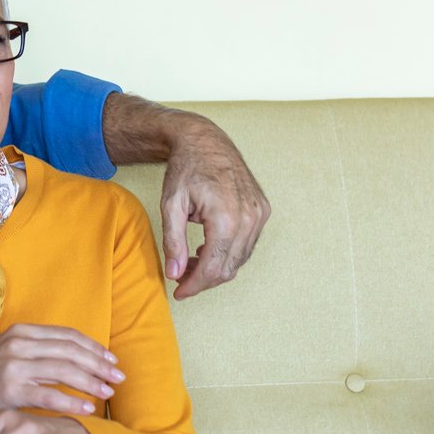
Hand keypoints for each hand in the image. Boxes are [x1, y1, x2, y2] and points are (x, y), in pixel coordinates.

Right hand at [0, 323, 123, 426]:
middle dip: (99, 364)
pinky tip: (88, 408)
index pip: (68, 336)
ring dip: (91, 382)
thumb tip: (81, 360)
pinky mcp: (10, 389)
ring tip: (109, 392)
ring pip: (64, 371)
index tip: (112, 360)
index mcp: (23, 331)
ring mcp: (14, 365)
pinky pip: (50, 395)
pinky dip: (72, 401)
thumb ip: (42, 354)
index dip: (94, 348)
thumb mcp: (13, 355)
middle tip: (119, 377)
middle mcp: (19, 344)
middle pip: (71, 351)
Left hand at [160, 113, 269, 298]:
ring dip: (216, 266)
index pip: (213, 267)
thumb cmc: (185, 169)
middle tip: (180, 277)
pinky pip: (248, 244)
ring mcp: (260, 214)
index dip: (195, 285)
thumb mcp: (171, 204)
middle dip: (203, 279)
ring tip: (190, 260)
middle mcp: (249, 218)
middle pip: (228, 267)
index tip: (178, 292)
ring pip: (240, 259)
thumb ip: (173, 241)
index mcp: (226, 217)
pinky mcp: (263, 210)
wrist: (205, 140)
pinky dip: (229, 252)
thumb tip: (174, 274)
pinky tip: (208, 247)